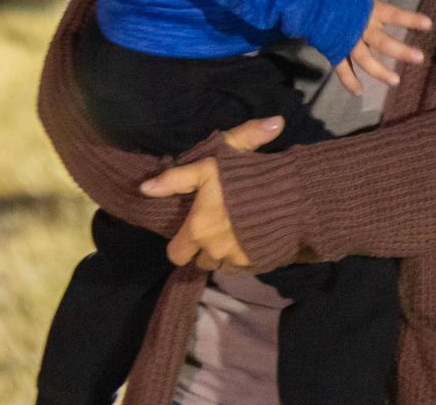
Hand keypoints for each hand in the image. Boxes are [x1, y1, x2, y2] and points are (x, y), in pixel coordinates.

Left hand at [139, 112, 280, 270]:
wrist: (291, 193)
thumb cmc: (243, 177)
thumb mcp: (207, 168)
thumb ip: (174, 180)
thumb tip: (144, 188)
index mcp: (198, 230)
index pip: (176, 255)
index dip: (181, 244)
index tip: (192, 229)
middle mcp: (214, 251)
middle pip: (200, 262)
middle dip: (204, 248)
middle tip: (215, 226)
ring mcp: (238, 260)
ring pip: (221, 265)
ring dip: (224, 253)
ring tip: (235, 230)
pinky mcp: (258, 263)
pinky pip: (243, 266)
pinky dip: (244, 255)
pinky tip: (252, 236)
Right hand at [333, 0, 432, 96]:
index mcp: (369, 9)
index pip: (394, 14)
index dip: (410, 19)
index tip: (429, 24)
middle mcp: (361, 27)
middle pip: (383, 41)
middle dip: (401, 51)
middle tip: (420, 58)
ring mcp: (347, 40)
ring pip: (365, 59)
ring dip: (379, 71)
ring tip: (395, 81)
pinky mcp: (333, 48)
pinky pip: (341, 67)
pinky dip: (348, 80)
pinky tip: (358, 92)